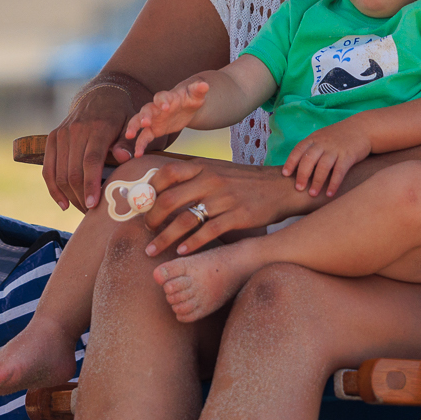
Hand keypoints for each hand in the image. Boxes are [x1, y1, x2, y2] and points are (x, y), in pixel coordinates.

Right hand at [42, 82, 140, 211]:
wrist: (100, 96)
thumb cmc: (121, 116)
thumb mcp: (131, 124)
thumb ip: (128, 142)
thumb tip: (125, 158)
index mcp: (98, 127)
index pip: (91, 160)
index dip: (91, 184)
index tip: (94, 205)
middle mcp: (76, 130)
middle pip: (73, 171)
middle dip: (82, 196)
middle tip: (93, 214)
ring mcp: (61, 134)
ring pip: (60, 173)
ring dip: (70, 196)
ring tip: (83, 209)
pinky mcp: (52, 138)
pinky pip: (48, 168)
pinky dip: (53, 188)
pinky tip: (63, 203)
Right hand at [124, 78, 210, 155]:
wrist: (185, 106)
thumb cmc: (190, 98)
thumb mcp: (196, 94)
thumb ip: (198, 89)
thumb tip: (205, 85)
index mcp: (167, 97)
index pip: (161, 96)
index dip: (162, 101)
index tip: (165, 107)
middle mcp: (156, 107)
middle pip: (146, 109)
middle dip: (144, 115)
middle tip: (144, 123)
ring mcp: (153, 119)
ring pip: (139, 122)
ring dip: (134, 128)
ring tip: (129, 136)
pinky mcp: (153, 130)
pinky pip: (144, 137)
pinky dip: (140, 145)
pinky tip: (138, 154)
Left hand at [139, 158, 316, 256]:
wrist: (279, 187)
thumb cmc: (243, 182)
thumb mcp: (217, 170)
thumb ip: (193, 177)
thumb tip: (161, 188)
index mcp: (203, 167)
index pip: (166, 174)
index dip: (149, 191)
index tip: (141, 206)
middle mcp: (210, 180)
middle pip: (169, 200)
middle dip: (151, 219)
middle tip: (146, 231)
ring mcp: (224, 198)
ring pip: (185, 220)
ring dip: (165, 238)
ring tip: (153, 250)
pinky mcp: (237, 216)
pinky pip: (208, 232)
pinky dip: (192, 244)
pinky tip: (182, 253)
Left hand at [281, 118, 371, 196]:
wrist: (363, 128)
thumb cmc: (340, 136)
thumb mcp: (322, 137)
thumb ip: (312, 148)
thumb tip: (297, 166)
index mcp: (314, 139)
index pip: (298, 150)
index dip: (291, 162)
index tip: (285, 174)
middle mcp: (323, 143)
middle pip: (309, 159)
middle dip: (302, 175)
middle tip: (298, 189)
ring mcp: (336, 149)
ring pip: (323, 166)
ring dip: (317, 181)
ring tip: (312, 194)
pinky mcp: (348, 155)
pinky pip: (339, 171)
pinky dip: (334, 183)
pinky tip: (330, 194)